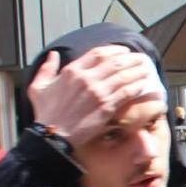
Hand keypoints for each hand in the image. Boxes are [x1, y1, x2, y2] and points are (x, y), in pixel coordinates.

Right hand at [26, 45, 159, 150]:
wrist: (52, 136)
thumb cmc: (45, 114)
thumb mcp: (38, 87)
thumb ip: (46, 69)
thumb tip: (53, 55)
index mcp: (72, 71)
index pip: (98, 53)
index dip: (114, 50)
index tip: (124, 51)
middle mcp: (86, 78)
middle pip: (115, 62)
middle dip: (131, 59)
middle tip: (141, 59)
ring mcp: (97, 92)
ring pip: (123, 76)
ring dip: (137, 71)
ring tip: (147, 69)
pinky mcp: (106, 107)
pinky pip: (126, 93)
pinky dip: (137, 87)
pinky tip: (144, 85)